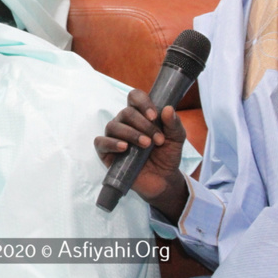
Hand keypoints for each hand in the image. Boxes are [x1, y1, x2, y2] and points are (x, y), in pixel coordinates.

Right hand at [94, 88, 188, 221]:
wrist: (163, 180)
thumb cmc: (167, 155)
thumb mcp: (176, 139)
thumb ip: (174, 124)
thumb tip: (168, 108)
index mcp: (140, 114)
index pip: (134, 97)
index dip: (142, 103)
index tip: (154, 116)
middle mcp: (124, 122)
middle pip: (126, 112)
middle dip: (143, 125)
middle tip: (157, 140)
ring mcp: (114, 137)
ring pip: (113, 125)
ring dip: (131, 133)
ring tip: (146, 145)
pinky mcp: (106, 153)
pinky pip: (100, 142)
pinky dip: (111, 142)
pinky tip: (124, 147)